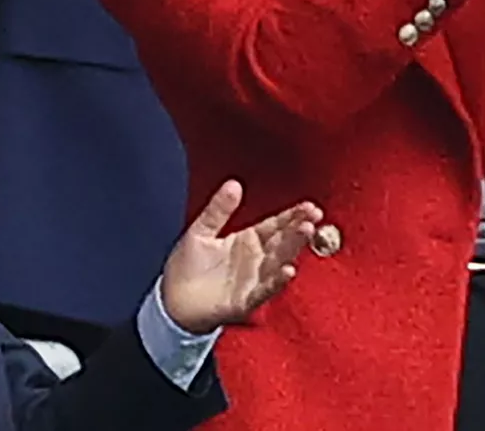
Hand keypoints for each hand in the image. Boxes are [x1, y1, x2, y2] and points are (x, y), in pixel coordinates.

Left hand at [159, 181, 320, 333]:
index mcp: (248, 241)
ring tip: (306, 233)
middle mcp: (256, 260)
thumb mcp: (201, 231)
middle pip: (282, 242)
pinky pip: (264, 290)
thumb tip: (234, 183)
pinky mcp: (245, 301)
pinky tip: (288, 270)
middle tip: (313, 217)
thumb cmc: (187, 266)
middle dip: (298, 229)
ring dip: (293, 249)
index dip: (292, 216)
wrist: (172, 301)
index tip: (309, 206)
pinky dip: (276, 281)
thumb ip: (219, 209)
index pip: (275, 225)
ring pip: (279, 262)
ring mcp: (253, 280)